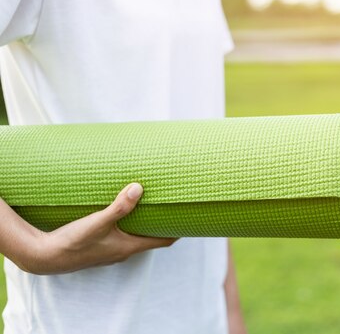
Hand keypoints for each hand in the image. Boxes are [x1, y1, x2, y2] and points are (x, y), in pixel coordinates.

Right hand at [11, 183, 176, 274]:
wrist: (44, 257)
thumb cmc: (73, 242)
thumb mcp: (98, 222)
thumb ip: (119, 207)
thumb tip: (139, 188)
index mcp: (129, 247)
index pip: (163, 241)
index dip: (178, 230)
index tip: (190, 217)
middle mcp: (123, 251)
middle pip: (151, 237)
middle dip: (162, 223)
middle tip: (172, 206)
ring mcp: (110, 250)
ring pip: (135, 236)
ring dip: (144, 223)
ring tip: (150, 205)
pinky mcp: (98, 247)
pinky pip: (120, 235)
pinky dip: (128, 225)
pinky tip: (121, 213)